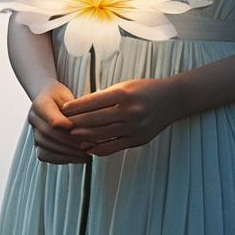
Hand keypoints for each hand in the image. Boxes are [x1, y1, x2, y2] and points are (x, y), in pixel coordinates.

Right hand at [28, 79, 89, 164]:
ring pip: (46, 147)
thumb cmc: (65, 98)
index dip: (60, 122)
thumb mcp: (69, 96)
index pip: (46, 112)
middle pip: (47, 133)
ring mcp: (34, 133)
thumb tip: (70, 126)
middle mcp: (33, 119)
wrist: (53, 101)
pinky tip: (78, 158)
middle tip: (88, 145)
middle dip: (69, 142)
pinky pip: (46, 156)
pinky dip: (63, 159)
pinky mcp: (37, 145)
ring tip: (86, 154)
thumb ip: (71, 108)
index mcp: (40, 103)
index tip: (75, 127)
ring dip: (68, 153)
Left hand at [60, 77, 184, 157]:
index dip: (75, 106)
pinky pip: (112, 147)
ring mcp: (134, 127)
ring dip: (84, 137)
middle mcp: (129, 111)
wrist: (172, 100)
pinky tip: (88, 147)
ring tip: (72, 135)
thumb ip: (105, 97)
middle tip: (63, 124)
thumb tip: (80, 108)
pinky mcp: (138, 140)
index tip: (63, 109)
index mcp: (124, 94)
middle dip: (76, 122)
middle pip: (94, 120)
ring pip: (101, 135)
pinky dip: (98, 148)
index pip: (92, 101)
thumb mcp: (125, 86)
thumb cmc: (144, 90)